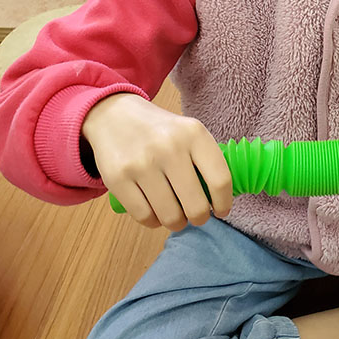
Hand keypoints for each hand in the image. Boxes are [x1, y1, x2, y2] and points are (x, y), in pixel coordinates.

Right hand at [81, 93, 233, 229]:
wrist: (113, 115)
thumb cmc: (159, 130)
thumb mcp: (187, 132)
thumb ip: (205, 160)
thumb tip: (220, 200)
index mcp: (193, 133)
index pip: (220, 180)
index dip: (224, 203)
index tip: (221, 210)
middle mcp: (169, 148)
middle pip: (196, 205)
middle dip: (200, 218)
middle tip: (197, 216)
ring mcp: (142, 164)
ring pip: (170, 216)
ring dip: (176, 222)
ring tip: (176, 215)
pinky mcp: (118, 179)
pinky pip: (144, 217)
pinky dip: (153, 221)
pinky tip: (155, 212)